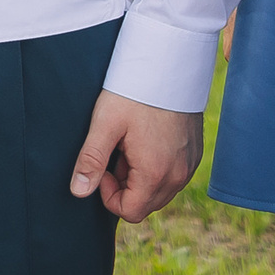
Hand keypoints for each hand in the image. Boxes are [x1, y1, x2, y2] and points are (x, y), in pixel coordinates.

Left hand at [68, 90, 202, 223]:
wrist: (169, 63)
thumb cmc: (134, 92)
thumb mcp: (105, 123)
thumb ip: (91, 160)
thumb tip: (78, 192)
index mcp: (156, 173)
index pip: (130, 211)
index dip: (109, 194)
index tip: (104, 165)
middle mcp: (179, 175)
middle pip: (146, 204)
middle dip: (126, 186)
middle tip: (117, 152)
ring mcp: (190, 165)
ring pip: (160, 191)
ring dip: (141, 177)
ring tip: (131, 144)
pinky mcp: (195, 153)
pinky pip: (174, 175)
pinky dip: (158, 167)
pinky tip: (147, 139)